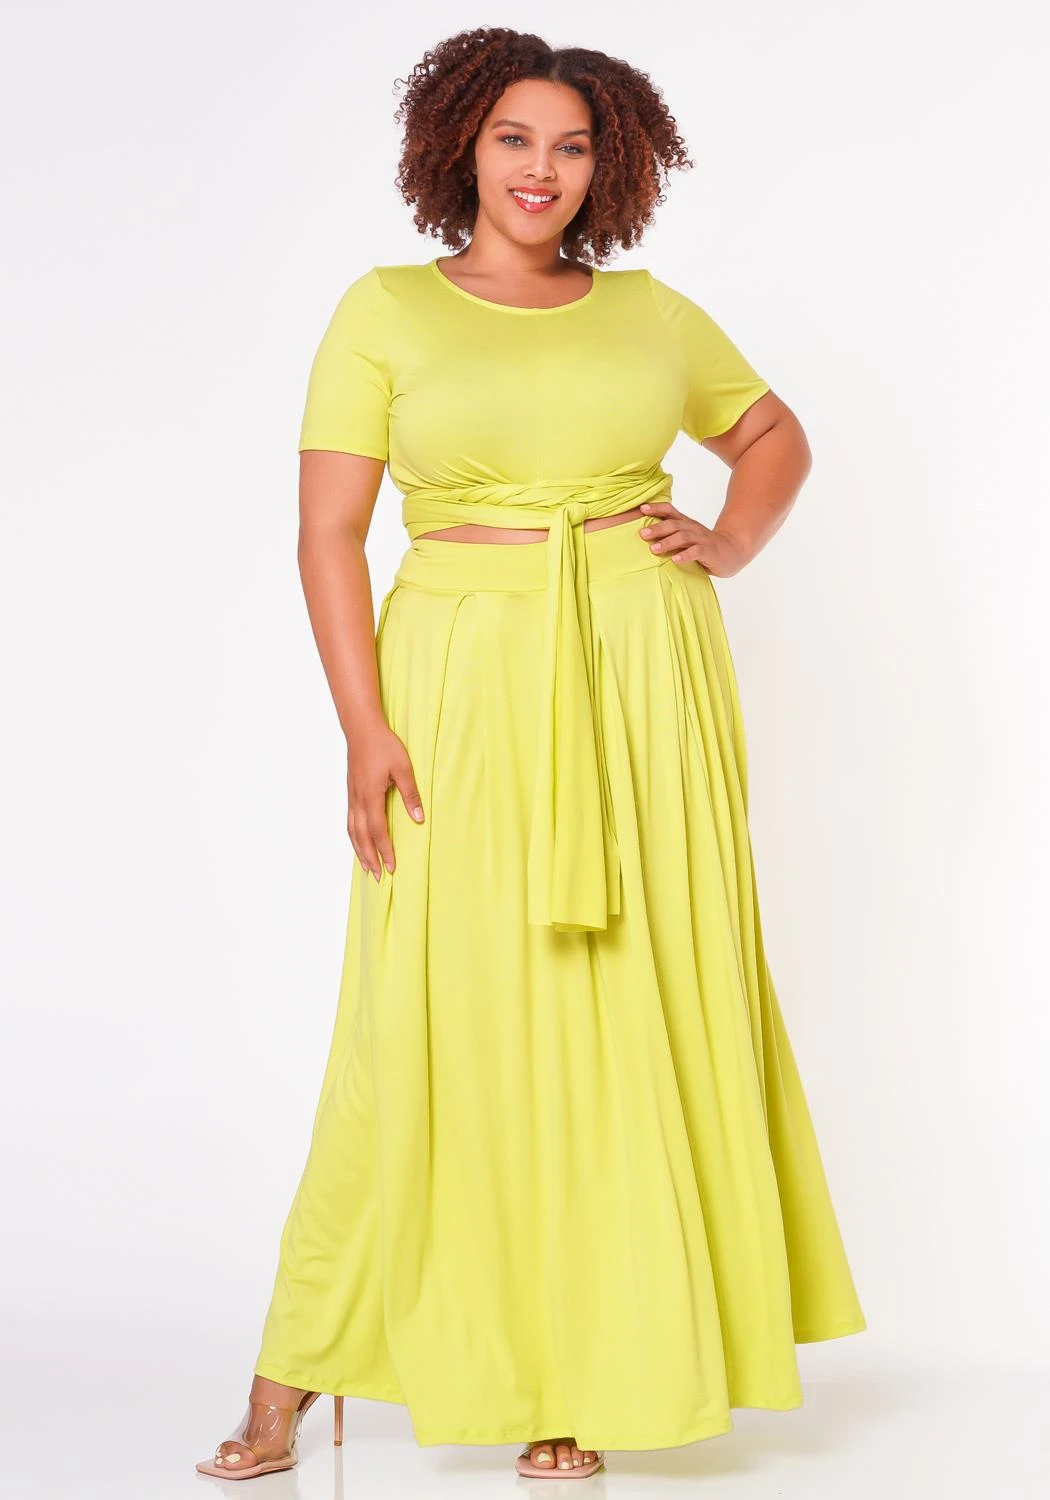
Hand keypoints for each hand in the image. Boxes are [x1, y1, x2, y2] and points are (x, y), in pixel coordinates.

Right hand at [346, 719, 424, 880]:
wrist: (361, 729)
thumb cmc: (384, 745)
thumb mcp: (404, 768)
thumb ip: (410, 794)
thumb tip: (419, 819)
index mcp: (371, 796)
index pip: (378, 831)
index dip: (385, 851)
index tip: (391, 867)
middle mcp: (358, 800)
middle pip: (362, 837)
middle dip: (370, 858)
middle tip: (378, 877)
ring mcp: (352, 796)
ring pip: (352, 831)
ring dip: (359, 851)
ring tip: (366, 867)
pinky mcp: (351, 792)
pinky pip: (350, 821)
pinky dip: (353, 836)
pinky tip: (358, 842)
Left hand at [639, 502, 749, 577]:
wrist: (733, 550)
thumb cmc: (704, 546)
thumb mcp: (686, 537)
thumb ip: (670, 536)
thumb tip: (644, 536)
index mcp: (685, 523)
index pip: (670, 511)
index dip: (656, 508)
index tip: (642, 508)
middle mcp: (692, 528)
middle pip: (673, 524)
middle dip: (657, 528)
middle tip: (642, 534)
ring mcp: (701, 539)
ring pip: (683, 537)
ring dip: (668, 542)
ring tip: (654, 549)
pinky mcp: (709, 552)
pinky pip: (696, 552)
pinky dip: (685, 555)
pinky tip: (675, 560)